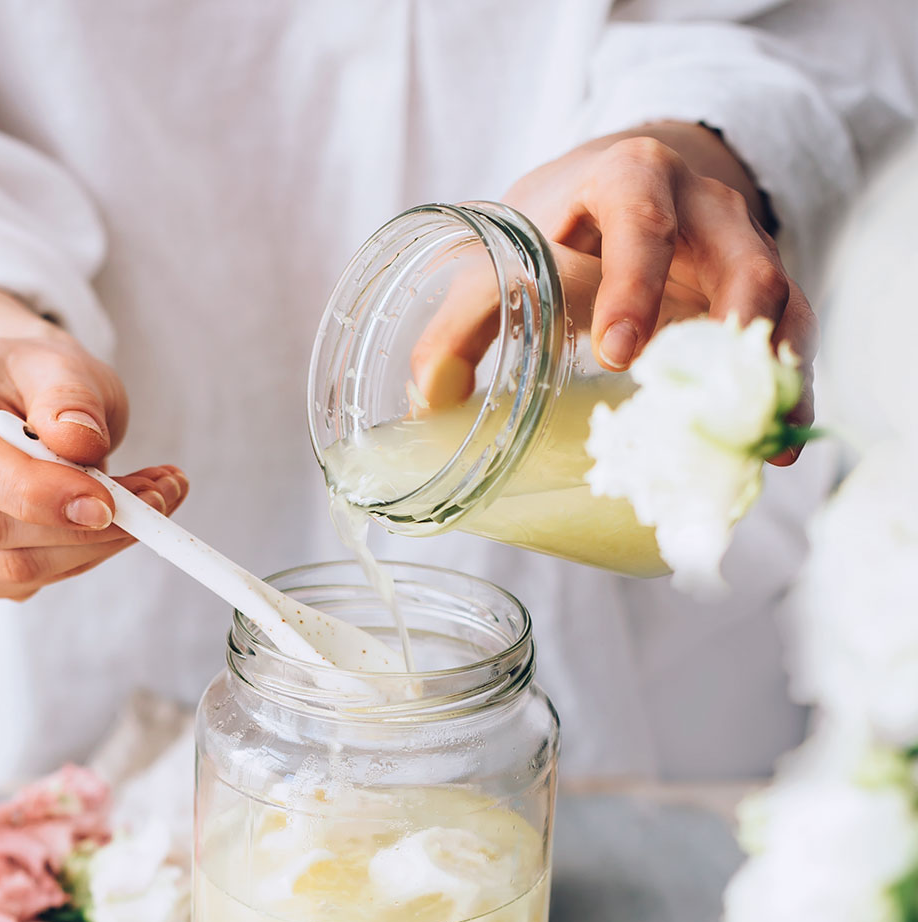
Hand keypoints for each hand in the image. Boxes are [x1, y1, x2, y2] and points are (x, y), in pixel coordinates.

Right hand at [0, 287, 186, 597]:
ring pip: (4, 568)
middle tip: (154, 501)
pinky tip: (107, 525)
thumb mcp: (52, 360)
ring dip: (90, 548)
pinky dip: (76, 560)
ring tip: (147, 505)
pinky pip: (16, 584)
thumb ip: (69, 394)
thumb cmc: (18, 377)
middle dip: (78, 527)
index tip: (109, 501)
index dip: (36, 492)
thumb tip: (81, 445)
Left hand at [414, 124, 815, 465]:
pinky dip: (786, 392)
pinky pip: (790, 340)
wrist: (627, 186)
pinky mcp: (764, 299)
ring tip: (758, 436)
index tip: (616, 350)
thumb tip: (426, 397)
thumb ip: (466, 318)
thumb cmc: (562, 223)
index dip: (633, 283)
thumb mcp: (509, 248)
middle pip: (738, 257)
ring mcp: (744, 251)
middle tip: (700, 394)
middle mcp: (704, 208)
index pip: (639, 219)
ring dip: (769, 369)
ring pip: (778, 300)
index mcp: (631, 180)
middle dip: (730, 328)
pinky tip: (773, 446)